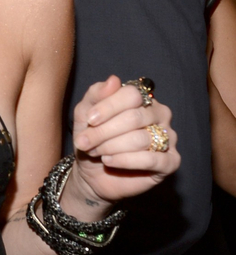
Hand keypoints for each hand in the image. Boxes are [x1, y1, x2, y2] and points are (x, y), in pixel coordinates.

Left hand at [70, 75, 179, 205]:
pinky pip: (151, 159)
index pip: (132, 94)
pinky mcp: (170, 162)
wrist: (93, 173)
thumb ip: (96, 95)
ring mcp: (169, 137)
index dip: (108, 107)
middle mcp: (160, 114)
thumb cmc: (93, 140)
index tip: (89, 120)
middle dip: (104, 131)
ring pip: (140, 139)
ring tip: (96, 152)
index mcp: (143, 98)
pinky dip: (125, 160)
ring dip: (111, 147)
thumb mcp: (85, 115)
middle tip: (86, 142)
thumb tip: (113, 80)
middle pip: (134, 117)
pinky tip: (109, 161)